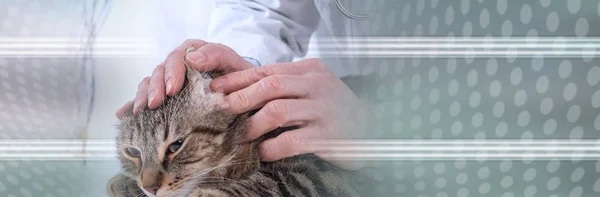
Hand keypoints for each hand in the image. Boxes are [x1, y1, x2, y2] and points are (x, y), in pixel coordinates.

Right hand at [115, 39, 255, 116]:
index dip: (173, 73)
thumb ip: (216, 56)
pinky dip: (134, 105)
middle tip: (156, 104)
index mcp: (193, 52)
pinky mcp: (165, 95)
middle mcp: (178, 64)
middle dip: (156, 88)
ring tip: (141, 112)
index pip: (177, 58)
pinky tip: (123, 114)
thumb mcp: (233, 63)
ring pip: (150, 84)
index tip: (173, 89)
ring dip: (144, 97)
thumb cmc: (239, 77)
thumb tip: (192, 58)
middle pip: (160, 71)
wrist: (244, 93)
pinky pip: (147, 97)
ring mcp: (169, 79)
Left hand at [212, 58, 373, 169]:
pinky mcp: (328, 135)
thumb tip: (241, 92)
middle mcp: (318, 86)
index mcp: (310, 70)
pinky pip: (292, 140)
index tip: (216, 89)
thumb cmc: (332, 109)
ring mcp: (324, 109)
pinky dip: (272, 147)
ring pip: (278, 111)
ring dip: (254, 124)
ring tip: (242, 135)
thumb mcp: (312, 88)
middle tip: (223, 111)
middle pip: (270, 85)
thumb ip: (286, 86)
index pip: (267, 70)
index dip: (238, 79)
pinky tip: (264, 152)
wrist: (372, 129)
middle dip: (241, 98)